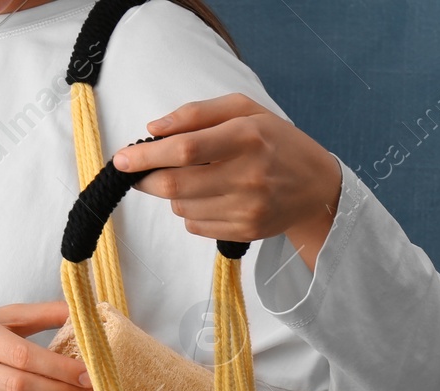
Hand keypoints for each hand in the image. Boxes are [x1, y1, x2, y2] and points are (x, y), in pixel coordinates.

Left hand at [111, 93, 342, 270]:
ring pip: (182, 207)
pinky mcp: (246, 231)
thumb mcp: (245, 109)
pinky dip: (191, 212)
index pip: (185, 149)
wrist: (317, 186)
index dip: (146, 155)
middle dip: (147, 180)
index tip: (122, 158)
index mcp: (247, 137)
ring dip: (174, 194)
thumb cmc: (277, 141)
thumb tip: (154, 128)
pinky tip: (211, 198)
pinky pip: (196, 226)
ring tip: (194, 180)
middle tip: (138, 173)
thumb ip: (197, 113)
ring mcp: (248, 208)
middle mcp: (248, 176)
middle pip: (176, 185)